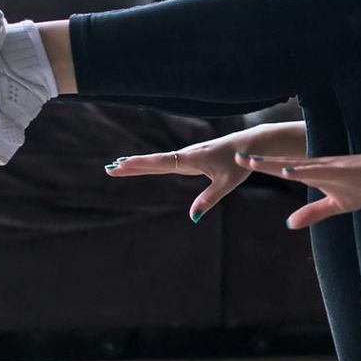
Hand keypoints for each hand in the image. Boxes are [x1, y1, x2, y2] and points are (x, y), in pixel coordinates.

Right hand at [104, 129, 261, 221]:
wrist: (251, 144)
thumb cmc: (240, 162)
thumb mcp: (227, 183)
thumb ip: (209, 199)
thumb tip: (193, 217)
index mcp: (190, 159)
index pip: (159, 163)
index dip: (139, 165)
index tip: (120, 165)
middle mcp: (186, 155)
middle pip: (154, 162)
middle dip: (132, 166)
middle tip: (109, 168)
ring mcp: (188, 155)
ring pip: (159, 161)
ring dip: (139, 163)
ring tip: (120, 166)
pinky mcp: (193, 157)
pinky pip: (168, 161)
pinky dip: (153, 163)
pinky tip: (148, 165)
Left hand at [235, 143, 360, 229]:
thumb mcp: (337, 205)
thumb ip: (313, 213)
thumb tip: (289, 224)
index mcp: (316, 174)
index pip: (284, 170)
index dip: (263, 166)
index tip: (241, 162)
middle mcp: (319, 166)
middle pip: (284, 164)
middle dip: (260, 162)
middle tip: (236, 156)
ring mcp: (331, 166)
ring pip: (297, 164)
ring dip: (275, 163)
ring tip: (253, 161)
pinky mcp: (344, 169)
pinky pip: (319, 170)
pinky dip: (303, 170)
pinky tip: (289, 170)